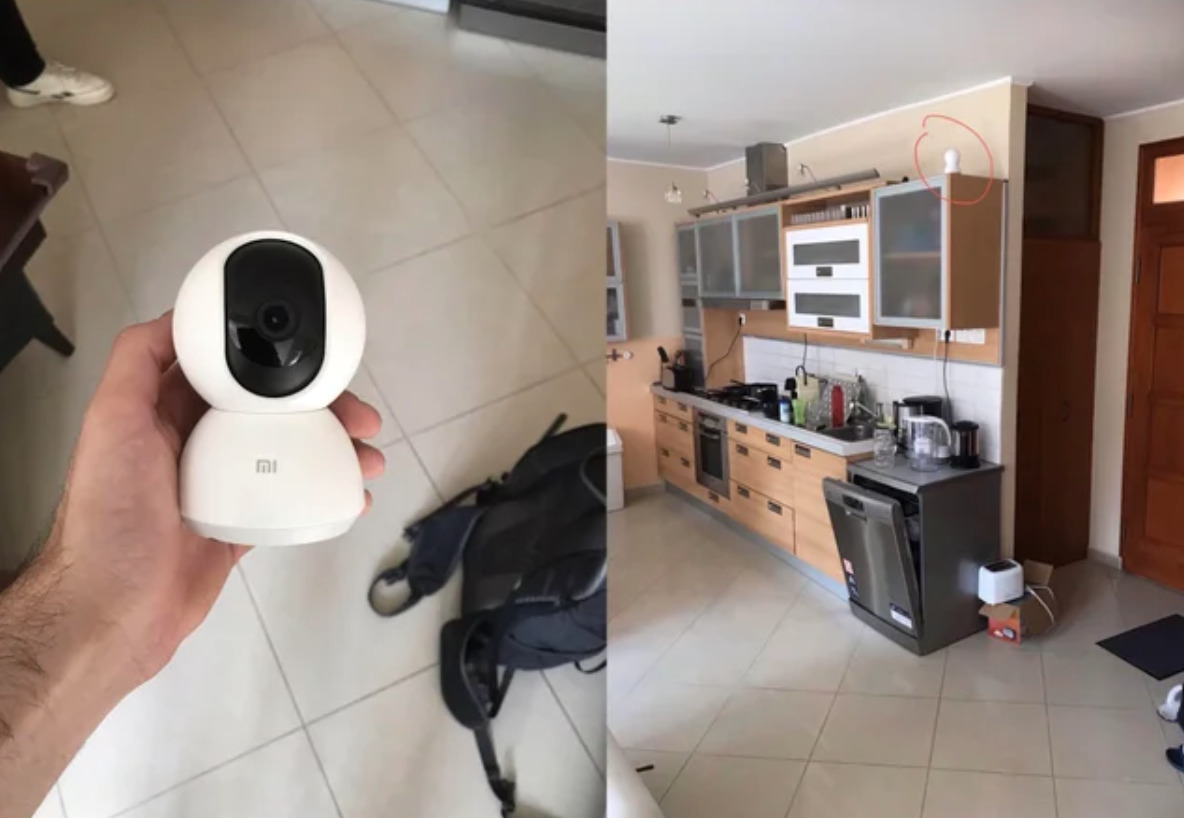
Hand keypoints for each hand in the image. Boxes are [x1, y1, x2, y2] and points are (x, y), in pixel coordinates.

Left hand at [38, 312, 385, 684]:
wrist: (115, 610)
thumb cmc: (111, 514)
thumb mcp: (112, 420)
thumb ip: (137, 361)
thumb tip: (176, 315)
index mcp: (164, 411)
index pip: (230, 371)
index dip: (274, 360)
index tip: (314, 358)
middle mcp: (195, 442)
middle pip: (270, 410)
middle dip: (321, 407)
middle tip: (360, 417)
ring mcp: (222, 485)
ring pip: (288, 453)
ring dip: (333, 450)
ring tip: (369, 458)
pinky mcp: (241, 524)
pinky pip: (290, 498)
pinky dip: (324, 492)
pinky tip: (352, 494)